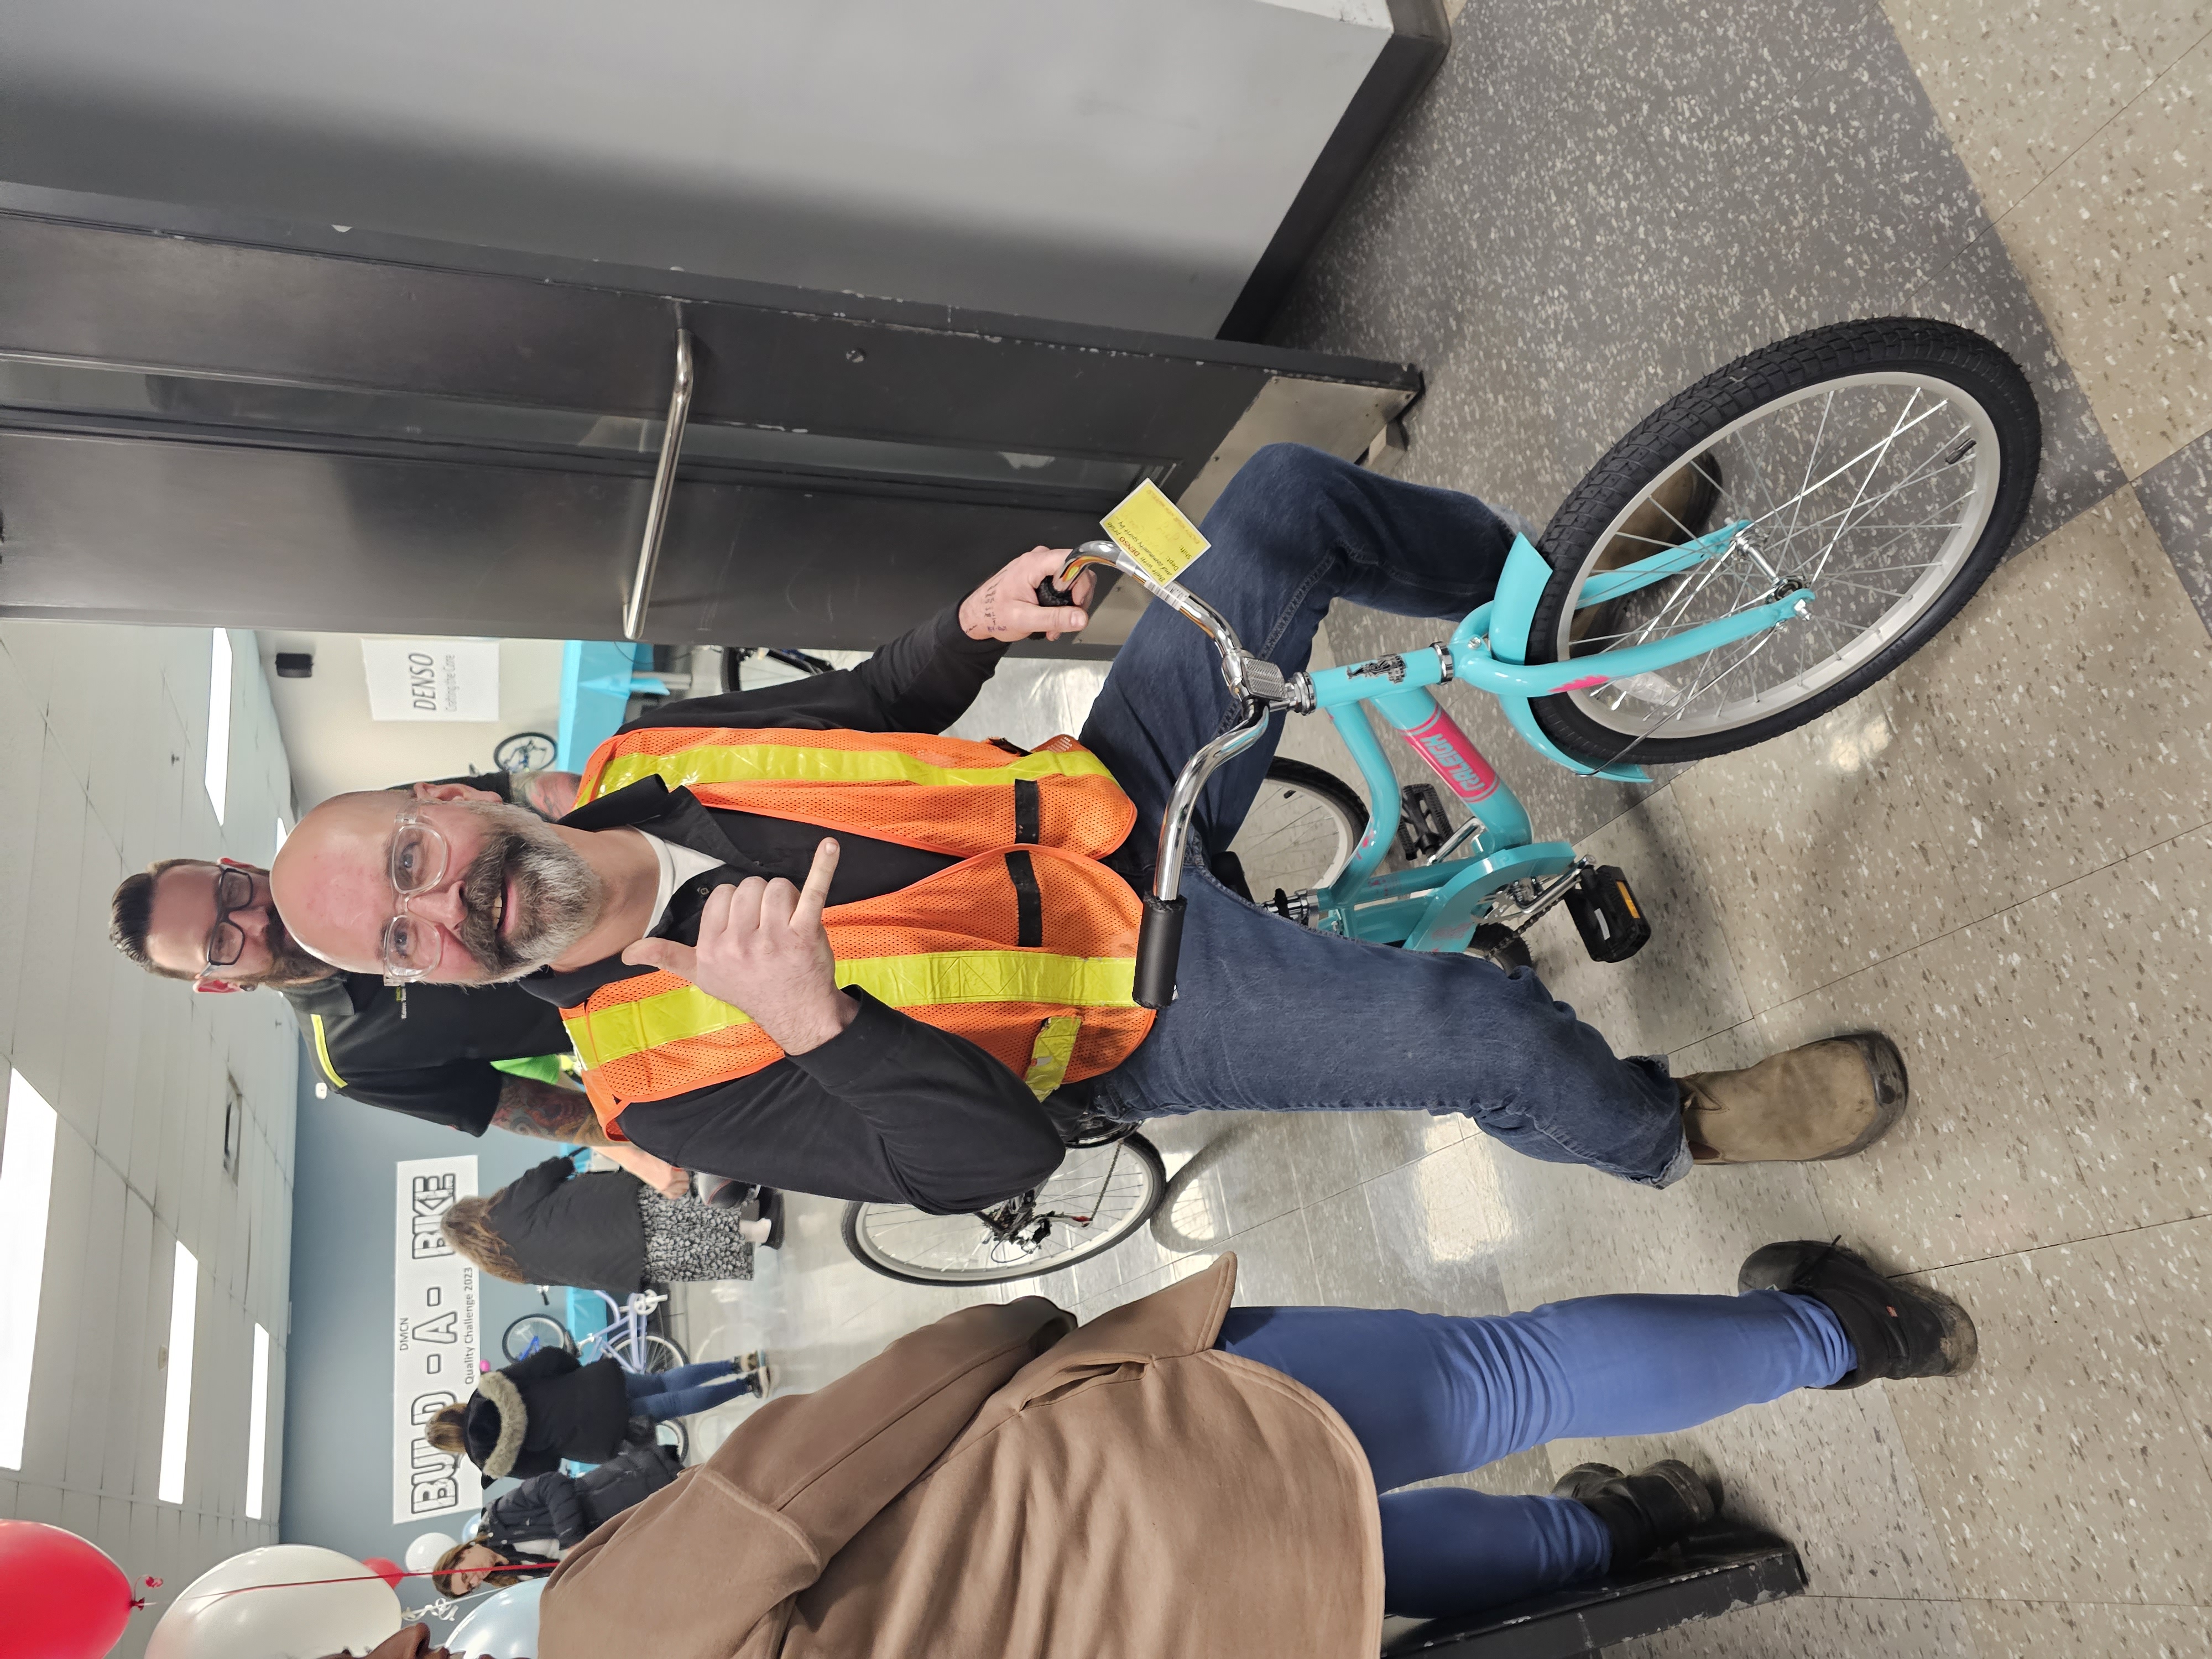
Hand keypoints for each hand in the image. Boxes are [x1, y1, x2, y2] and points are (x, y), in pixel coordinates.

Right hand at [620, 839, 856, 1055]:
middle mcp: (740, 944)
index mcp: (712, 947)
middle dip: (761, 899)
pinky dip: (823, 866)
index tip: (745, 925)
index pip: (722, 894)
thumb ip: (666, 957)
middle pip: (749, 886)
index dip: (737, 904)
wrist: (795, 1012)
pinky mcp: (805, 933)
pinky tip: (831, 846)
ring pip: (776, 886)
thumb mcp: (702, 976)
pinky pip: (813, 891)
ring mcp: (774, 938)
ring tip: (788, 922)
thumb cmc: (749, 988)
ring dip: (785, 898)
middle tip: (769, 926)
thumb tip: (626, 952)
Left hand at [958, 545, 1096, 641]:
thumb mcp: (1025, 620)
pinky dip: (1061, 604)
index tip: (1077, 602)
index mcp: (1033, 564)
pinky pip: (1062, 585)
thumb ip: (1055, 618)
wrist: (979, 615)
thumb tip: (1080, 618)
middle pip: (1076, 571)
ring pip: (1071, 580)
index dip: (1081, 580)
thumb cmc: (994, 613)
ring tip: (1055, 625)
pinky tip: (1051, 620)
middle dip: (1076, 599)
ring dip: (1069, 606)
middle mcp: (1038, 559)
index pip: (1072, 559)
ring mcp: (1040, 566)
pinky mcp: (1040, 575)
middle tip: (1067, 620)